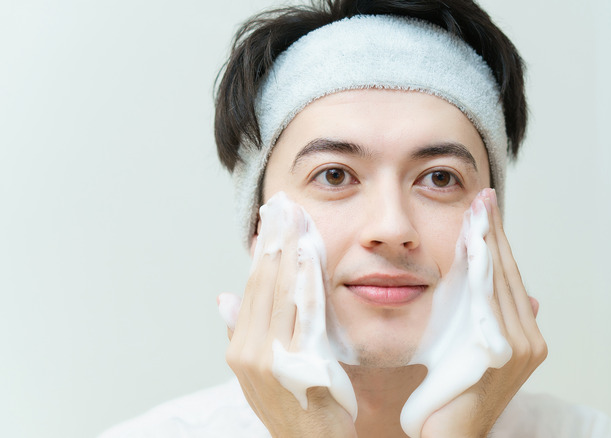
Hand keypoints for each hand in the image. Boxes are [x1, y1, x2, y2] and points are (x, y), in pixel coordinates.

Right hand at [220, 201, 356, 437]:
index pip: (252, 287)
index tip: (271, 219)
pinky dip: (306, 281)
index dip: (263, 250)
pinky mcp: (301, 363)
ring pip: (281, 292)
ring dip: (290, 250)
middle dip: (275, 239)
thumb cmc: (293, 410)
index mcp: (240, 349)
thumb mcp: (258, 374)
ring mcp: (273, 358)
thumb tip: (223, 296)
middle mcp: (251, 351)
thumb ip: (240, 333)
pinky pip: (305, 313)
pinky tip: (309, 254)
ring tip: (296, 217)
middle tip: (283, 203)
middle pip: (264, 283)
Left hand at [420, 189, 546, 437]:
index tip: (486, 210)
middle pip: (508, 274)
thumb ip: (491, 320)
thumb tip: (531, 297)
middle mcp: (530, 339)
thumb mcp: (470, 347)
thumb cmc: (450, 395)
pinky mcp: (504, 354)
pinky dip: (484, 271)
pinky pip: (490, 302)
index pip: (509, 278)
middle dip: (494, 233)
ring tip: (480, 210)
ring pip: (501, 282)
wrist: (448, 435)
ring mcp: (521, 348)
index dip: (497, 242)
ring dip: (488, 243)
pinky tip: (476, 245)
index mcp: (525, 335)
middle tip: (485, 196)